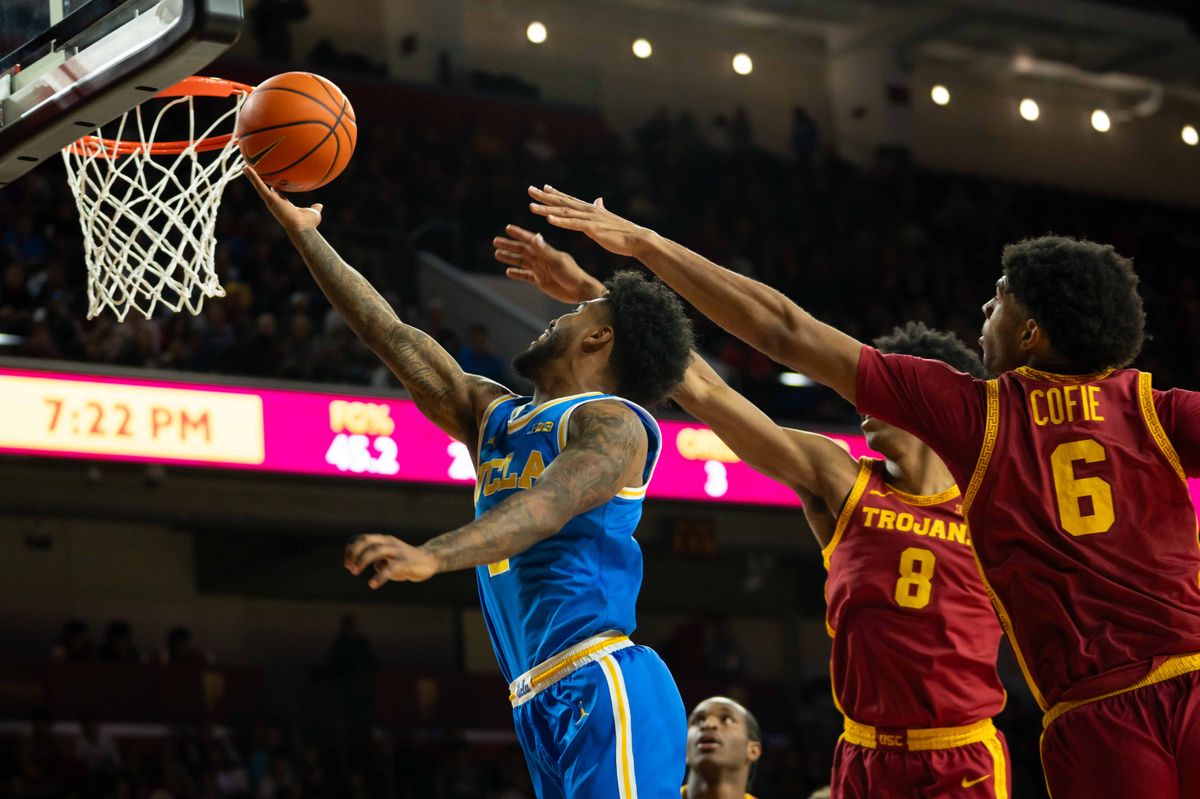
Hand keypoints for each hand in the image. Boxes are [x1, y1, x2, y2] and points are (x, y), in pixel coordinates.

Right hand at [243, 165, 322, 232]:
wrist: (302, 228)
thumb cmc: (308, 224)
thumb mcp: (313, 213)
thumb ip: (315, 208)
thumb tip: (319, 205)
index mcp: (284, 205)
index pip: (278, 195)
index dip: (275, 188)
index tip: (273, 183)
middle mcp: (275, 203)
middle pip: (265, 190)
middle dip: (259, 182)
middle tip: (253, 173)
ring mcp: (271, 201)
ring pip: (259, 186)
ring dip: (252, 177)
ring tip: (245, 167)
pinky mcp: (270, 199)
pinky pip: (259, 186)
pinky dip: (253, 177)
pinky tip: (247, 168)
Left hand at [344, 534, 437, 587]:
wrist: (429, 561)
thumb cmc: (405, 561)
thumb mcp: (389, 558)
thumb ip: (377, 560)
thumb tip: (364, 566)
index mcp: (384, 540)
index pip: (362, 539)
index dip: (351, 550)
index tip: (347, 563)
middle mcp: (389, 542)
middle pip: (366, 542)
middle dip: (354, 553)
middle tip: (350, 567)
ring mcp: (397, 551)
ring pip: (375, 552)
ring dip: (362, 561)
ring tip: (355, 571)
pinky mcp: (405, 562)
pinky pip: (389, 568)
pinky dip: (379, 576)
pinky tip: (373, 584)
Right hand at [493, 224, 603, 302]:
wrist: (580, 290)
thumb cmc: (572, 274)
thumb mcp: (558, 261)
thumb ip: (545, 250)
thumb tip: (534, 236)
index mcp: (546, 251)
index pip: (529, 241)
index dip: (519, 234)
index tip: (508, 228)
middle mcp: (541, 259)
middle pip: (522, 251)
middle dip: (509, 245)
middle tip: (495, 241)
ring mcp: (540, 270)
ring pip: (521, 262)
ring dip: (510, 258)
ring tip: (497, 253)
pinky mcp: (540, 281)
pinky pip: (526, 276)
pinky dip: (517, 274)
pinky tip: (508, 272)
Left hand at [528, 186, 650, 257]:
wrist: (637, 239)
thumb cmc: (623, 232)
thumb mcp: (608, 218)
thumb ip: (601, 208)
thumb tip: (599, 199)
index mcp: (590, 209)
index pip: (569, 199)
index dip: (555, 193)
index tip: (543, 187)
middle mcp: (588, 211)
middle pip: (562, 202)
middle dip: (545, 196)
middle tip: (530, 190)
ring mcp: (590, 219)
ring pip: (564, 212)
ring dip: (547, 208)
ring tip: (532, 206)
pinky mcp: (593, 229)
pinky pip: (574, 224)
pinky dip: (561, 221)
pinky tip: (550, 219)